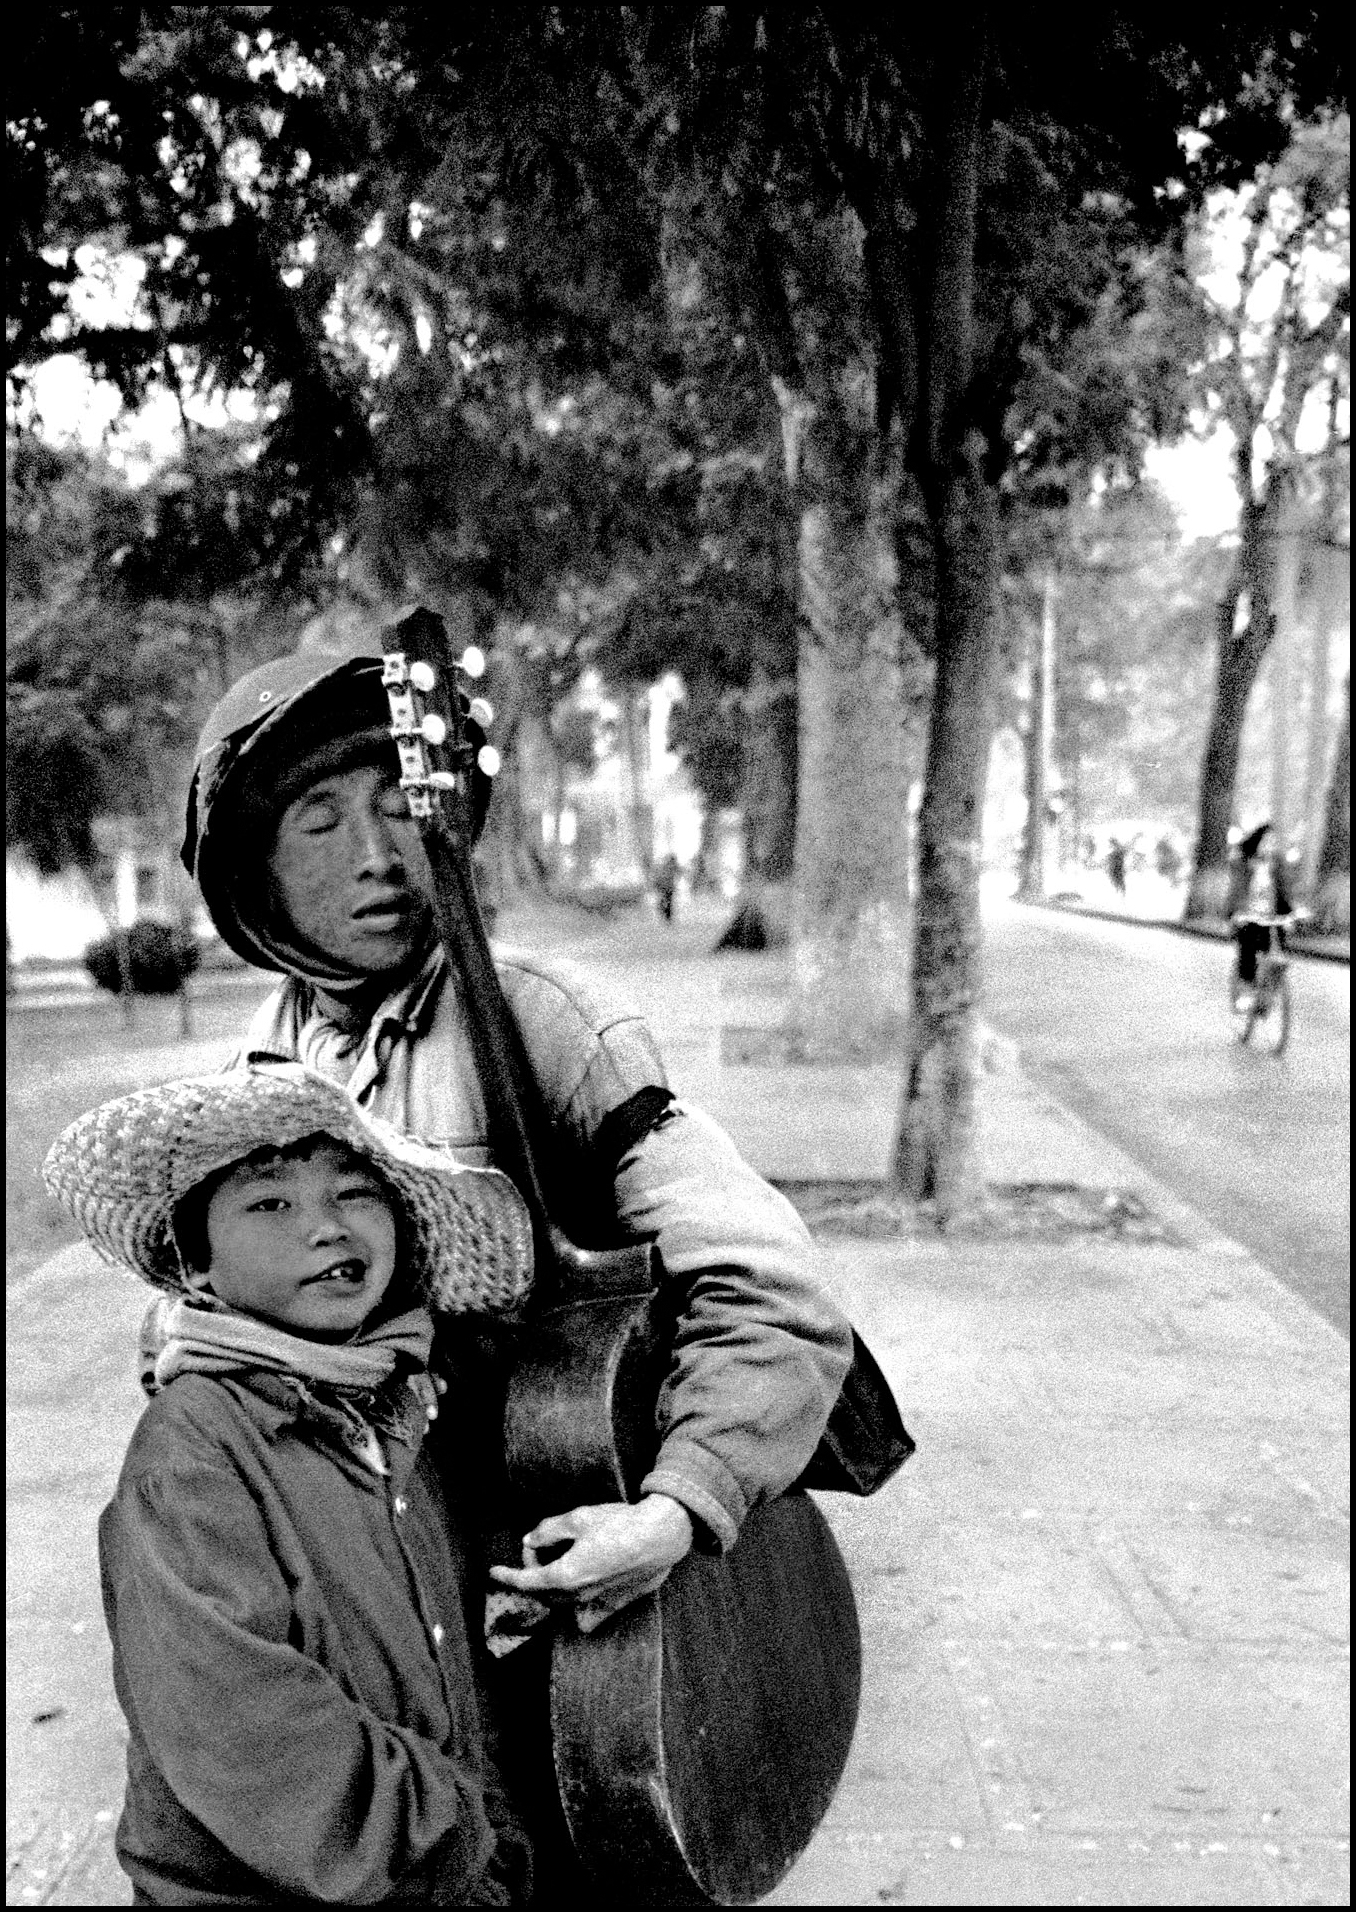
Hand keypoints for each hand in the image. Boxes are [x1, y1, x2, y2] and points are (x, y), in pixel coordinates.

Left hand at [489, 1494, 693, 1632]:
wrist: (660, 1537)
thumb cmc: (620, 1524)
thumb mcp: (578, 1518)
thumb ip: (548, 1531)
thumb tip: (530, 1540)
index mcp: (564, 1575)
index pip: (526, 1580)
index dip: (507, 1575)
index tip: (493, 1572)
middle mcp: (577, 1595)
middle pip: (543, 1592)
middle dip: (533, 1572)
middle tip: (538, 1548)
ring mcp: (596, 1603)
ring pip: (562, 1603)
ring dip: (552, 1588)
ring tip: (555, 1565)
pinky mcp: (615, 1604)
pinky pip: (588, 1617)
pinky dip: (576, 1612)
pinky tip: (576, 1604)